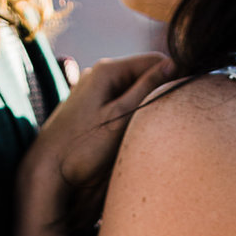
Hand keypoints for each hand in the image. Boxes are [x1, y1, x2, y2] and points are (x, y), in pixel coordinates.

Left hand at [19, 53, 175, 223]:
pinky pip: (122, 102)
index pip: (156, 60)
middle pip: (145, 74)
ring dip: (148, 103)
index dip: (176, 74)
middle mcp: (99, 75)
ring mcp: (94, 91)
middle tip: (175, 112)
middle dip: (161, 89)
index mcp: (107, 70)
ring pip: (135, 89)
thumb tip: (175, 63)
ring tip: (155, 124)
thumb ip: (147, 89)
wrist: (46, 175)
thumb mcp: (120, 118)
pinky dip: (134, 112)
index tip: (190, 94)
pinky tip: (137, 129)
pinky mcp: (92, 109)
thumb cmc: (80, 148)